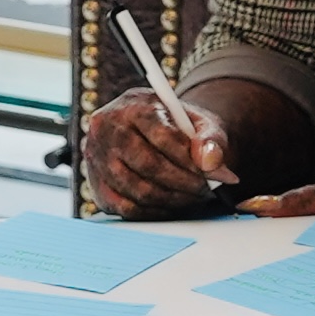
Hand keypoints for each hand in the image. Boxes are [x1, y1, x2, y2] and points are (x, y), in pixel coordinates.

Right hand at [82, 77, 304, 217]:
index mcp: (132, 104)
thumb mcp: (200, 123)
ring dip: (174, 199)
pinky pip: (127, 209)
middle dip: (185, 183)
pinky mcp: (96, 186)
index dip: (192, 160)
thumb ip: (211, 139)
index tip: (219, 176)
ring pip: (138, 190)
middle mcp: (105, 128)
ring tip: (195, 196)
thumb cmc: (179, 128)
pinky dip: (156, 211)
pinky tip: (174, 204)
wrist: (157, 134)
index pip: (162, 136)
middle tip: (208, 190)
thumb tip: (210, 162)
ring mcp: (95, 159)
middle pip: (148, 165)